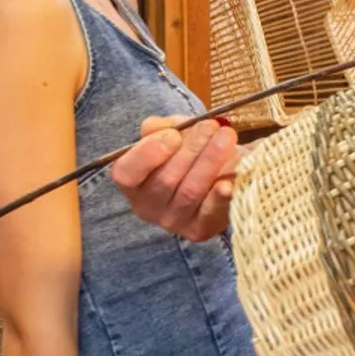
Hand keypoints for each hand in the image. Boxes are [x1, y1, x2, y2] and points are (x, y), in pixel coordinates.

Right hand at [107, 116, 238, 241]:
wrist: (223, 169)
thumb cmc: (191, 150)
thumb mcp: (172, 132)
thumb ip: (160, 127)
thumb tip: (158, 127)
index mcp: (132, 182)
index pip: (127, 173)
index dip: (149, 153)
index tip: (174, 135)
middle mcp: (147, 206)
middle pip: (165, 179)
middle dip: (191, 148)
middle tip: (211, 126)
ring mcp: (173, 221)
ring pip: (189, 191)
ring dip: (210, 161)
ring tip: (226, 138)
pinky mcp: (199, 229)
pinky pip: (209, 212)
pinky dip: (219, 197)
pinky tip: (227, 184)